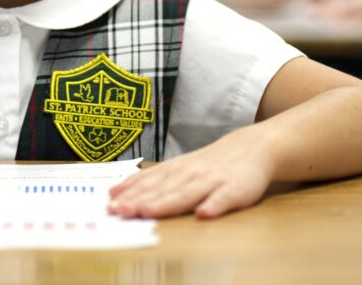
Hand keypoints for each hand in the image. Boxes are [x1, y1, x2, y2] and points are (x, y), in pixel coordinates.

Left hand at [107, 130, 273, 218]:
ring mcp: (212, 181)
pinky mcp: (236, 189)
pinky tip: (204, 213)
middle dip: (140, 200)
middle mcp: (190, 174)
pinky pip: (224, 198)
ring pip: (186, 193)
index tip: (111, 204)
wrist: (251, 148)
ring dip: (167, 203)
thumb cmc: (209, 164)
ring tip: (148, 211)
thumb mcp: (179, 168)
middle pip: (162, 190)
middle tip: (120, 211)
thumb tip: (118, 192)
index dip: (129, 193)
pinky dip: (214, 205)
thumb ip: (153, 180)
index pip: (149, 182)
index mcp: (176, 170)